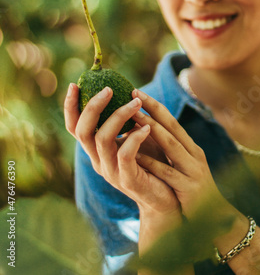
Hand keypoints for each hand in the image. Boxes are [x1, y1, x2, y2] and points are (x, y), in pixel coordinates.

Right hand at [64, 83, 179, 215]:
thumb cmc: (153, 162)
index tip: (75, 85)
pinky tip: (147, 127)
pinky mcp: (127, 179)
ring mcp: (111, 171)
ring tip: (136, 102)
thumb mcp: (134, 137)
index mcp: (96, 149)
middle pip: (82, 131)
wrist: (166, 198)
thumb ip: (126, 121)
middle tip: (109, 89)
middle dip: (93, 106)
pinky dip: (134, 137)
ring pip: (102, 139)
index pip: (74, 127)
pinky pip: (125, 155)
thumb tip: (127, 89)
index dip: (70, 107)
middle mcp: (98, 160)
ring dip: (119, 116)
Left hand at [131, 89, 225, 218]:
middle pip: (172, 127)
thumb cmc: (192, 191)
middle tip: (134, 95)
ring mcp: (193, 171)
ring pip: (171, 145)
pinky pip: (167, 172)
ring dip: (152, 129)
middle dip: (152, 110)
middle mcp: (195, 155)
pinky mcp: (189, 189)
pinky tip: (136, 155)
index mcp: (192, 148)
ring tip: (134, 117)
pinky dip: (152, 162)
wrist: (216, 221)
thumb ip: (169, 150)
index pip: (172, 121)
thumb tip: (146, 130)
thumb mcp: (183, 167)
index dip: (155, 105)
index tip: (137, 91)